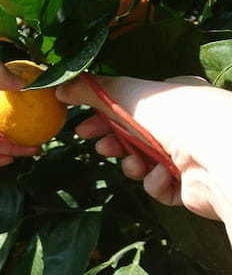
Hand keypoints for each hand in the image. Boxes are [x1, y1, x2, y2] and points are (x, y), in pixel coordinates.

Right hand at [56, 75, 231, 222]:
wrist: (215, 155)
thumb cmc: (175, 114)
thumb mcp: (125, 93)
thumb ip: (90, 91)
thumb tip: (58, 88)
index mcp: (172, 96)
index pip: (129, 106)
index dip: (101, 116)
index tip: (81, 126)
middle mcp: (182, 124)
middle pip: (132, 136)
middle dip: (113, 142)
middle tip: (100, 146)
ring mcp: (187, 156)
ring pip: (142, 163)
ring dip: (132, 164)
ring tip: (133, 163)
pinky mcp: (188, 185)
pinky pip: (158, 186)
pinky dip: (155, 182)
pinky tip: (161, 174)